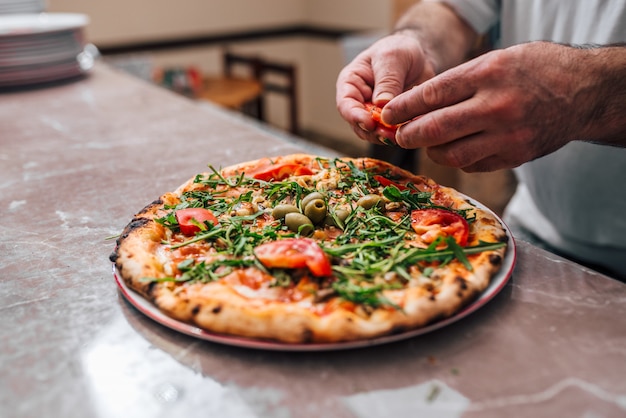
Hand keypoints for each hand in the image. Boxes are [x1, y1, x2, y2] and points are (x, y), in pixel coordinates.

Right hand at [335, 33, 435, 144]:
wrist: (419, 55)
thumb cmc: (398, 50)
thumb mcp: (392, 58)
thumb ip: (387, 80)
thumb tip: (381, 105)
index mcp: (351, 83)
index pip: (345, 104)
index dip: (354, 116)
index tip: (369, 123)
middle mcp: (359, 102)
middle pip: (358, 124)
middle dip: (373, 132)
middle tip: (389, 135)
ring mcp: (375, 114)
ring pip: (374, 133)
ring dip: (386, 137)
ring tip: (401, 135)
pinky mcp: (391, 121)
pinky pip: (393, 133)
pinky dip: (401, 134)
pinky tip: (412, 130)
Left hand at [382, 41, 605, 171]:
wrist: (584, 92)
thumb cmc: (536, 69)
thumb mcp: (497, 60)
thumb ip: (459, 82)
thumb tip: (417, 105)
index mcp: (488, 74)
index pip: (431, 95)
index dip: (403, 107)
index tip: (387, 114)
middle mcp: (496, 107)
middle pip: (436, 129)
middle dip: (409, 135)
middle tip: (400, 136)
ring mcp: (508, 136)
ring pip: (452, 154)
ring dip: (432, 151)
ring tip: (428, 143)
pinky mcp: (516, 156)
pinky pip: (473, 165)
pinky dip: (459, 159)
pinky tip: (456, 149)